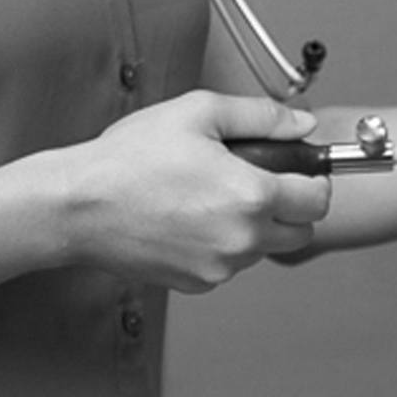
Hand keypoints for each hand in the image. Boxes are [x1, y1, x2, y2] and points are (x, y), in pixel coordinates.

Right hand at [65, 91, 328, 287]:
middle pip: (301, 233)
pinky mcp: (197, 283)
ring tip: (211, 196)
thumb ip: (261, 116)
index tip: (300, 173)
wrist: (78, 206)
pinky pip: (229, 265)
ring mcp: (220, 267)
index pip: (318, 200)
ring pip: (264, 250)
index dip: (313, 180)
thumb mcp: (198, 113)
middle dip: (290, 208)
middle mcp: (242, 239)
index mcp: (252, 196)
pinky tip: (189, 219)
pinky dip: (222, 245)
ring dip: (254, 227)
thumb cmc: (128, 159)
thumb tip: (301, 123)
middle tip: (258, 182)